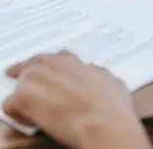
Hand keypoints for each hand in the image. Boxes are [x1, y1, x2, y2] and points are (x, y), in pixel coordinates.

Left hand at [2, 51, 151, 148]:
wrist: (103, 122)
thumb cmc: (113, 106)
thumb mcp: (113, 83)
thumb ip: (99, 76)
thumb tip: (95, 76)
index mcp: (76, 63)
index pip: (59, 57)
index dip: (53, 64)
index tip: (50, 70)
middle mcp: (56, 64)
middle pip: (35, 63)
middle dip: (31, 71)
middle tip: (23, 77)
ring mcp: (38, 77)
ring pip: (21, 81)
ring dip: (25, 93)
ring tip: (31, 109)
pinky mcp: (25, 96)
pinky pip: (11, 104)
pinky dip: (17, 113)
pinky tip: (30, 121)